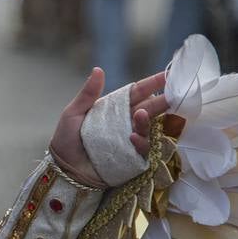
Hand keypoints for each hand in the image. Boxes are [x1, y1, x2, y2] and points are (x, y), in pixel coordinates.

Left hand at [49, 68, 168, 186]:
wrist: (63, 169)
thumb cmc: (66, 139)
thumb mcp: (74, 113)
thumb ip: (88, 94)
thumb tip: (98, 69)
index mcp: (113, 109)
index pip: (136, 94)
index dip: (150, 84)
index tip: (167, 75)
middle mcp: (125, 123)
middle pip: (149, 109)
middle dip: (163, 100)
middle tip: (174, 93)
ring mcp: (130, 141)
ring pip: (148, 128)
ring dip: (147, 120)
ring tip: (140, 113)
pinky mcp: (131, 158)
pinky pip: (142, 149)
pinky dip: (139, 142)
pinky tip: (131, 137)